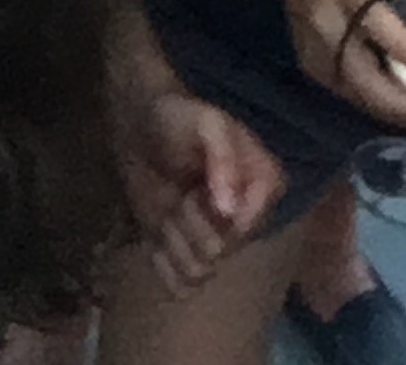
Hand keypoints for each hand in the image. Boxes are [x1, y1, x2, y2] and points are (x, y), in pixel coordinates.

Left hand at [119, 85, 285, 293]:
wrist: (141, 130)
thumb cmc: (178, 120)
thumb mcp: (207, 124)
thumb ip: (224, 158)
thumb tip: (230, 211)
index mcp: (263, 185)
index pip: (250, 226)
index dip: (221, 215)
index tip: (200, 190)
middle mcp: (246, 219)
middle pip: (221, 250)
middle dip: (192, 223)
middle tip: (182, 193)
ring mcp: (215, 240)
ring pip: (199, 270)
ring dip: (175, 241)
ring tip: (170, 210)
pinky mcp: (186, 255)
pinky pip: (180, 285)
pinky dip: (164, 263)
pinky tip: (159, 235)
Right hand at [265, 0, 405, 130]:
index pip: (377, 23)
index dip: (403, 45)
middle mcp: (331, 25)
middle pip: (361, 74)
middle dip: (398, 102)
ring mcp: (317, 50)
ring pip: (355, 91)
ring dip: (390, 110)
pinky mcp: (312, 65)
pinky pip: (346, 92)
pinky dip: (374, 103)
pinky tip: (400, 110)